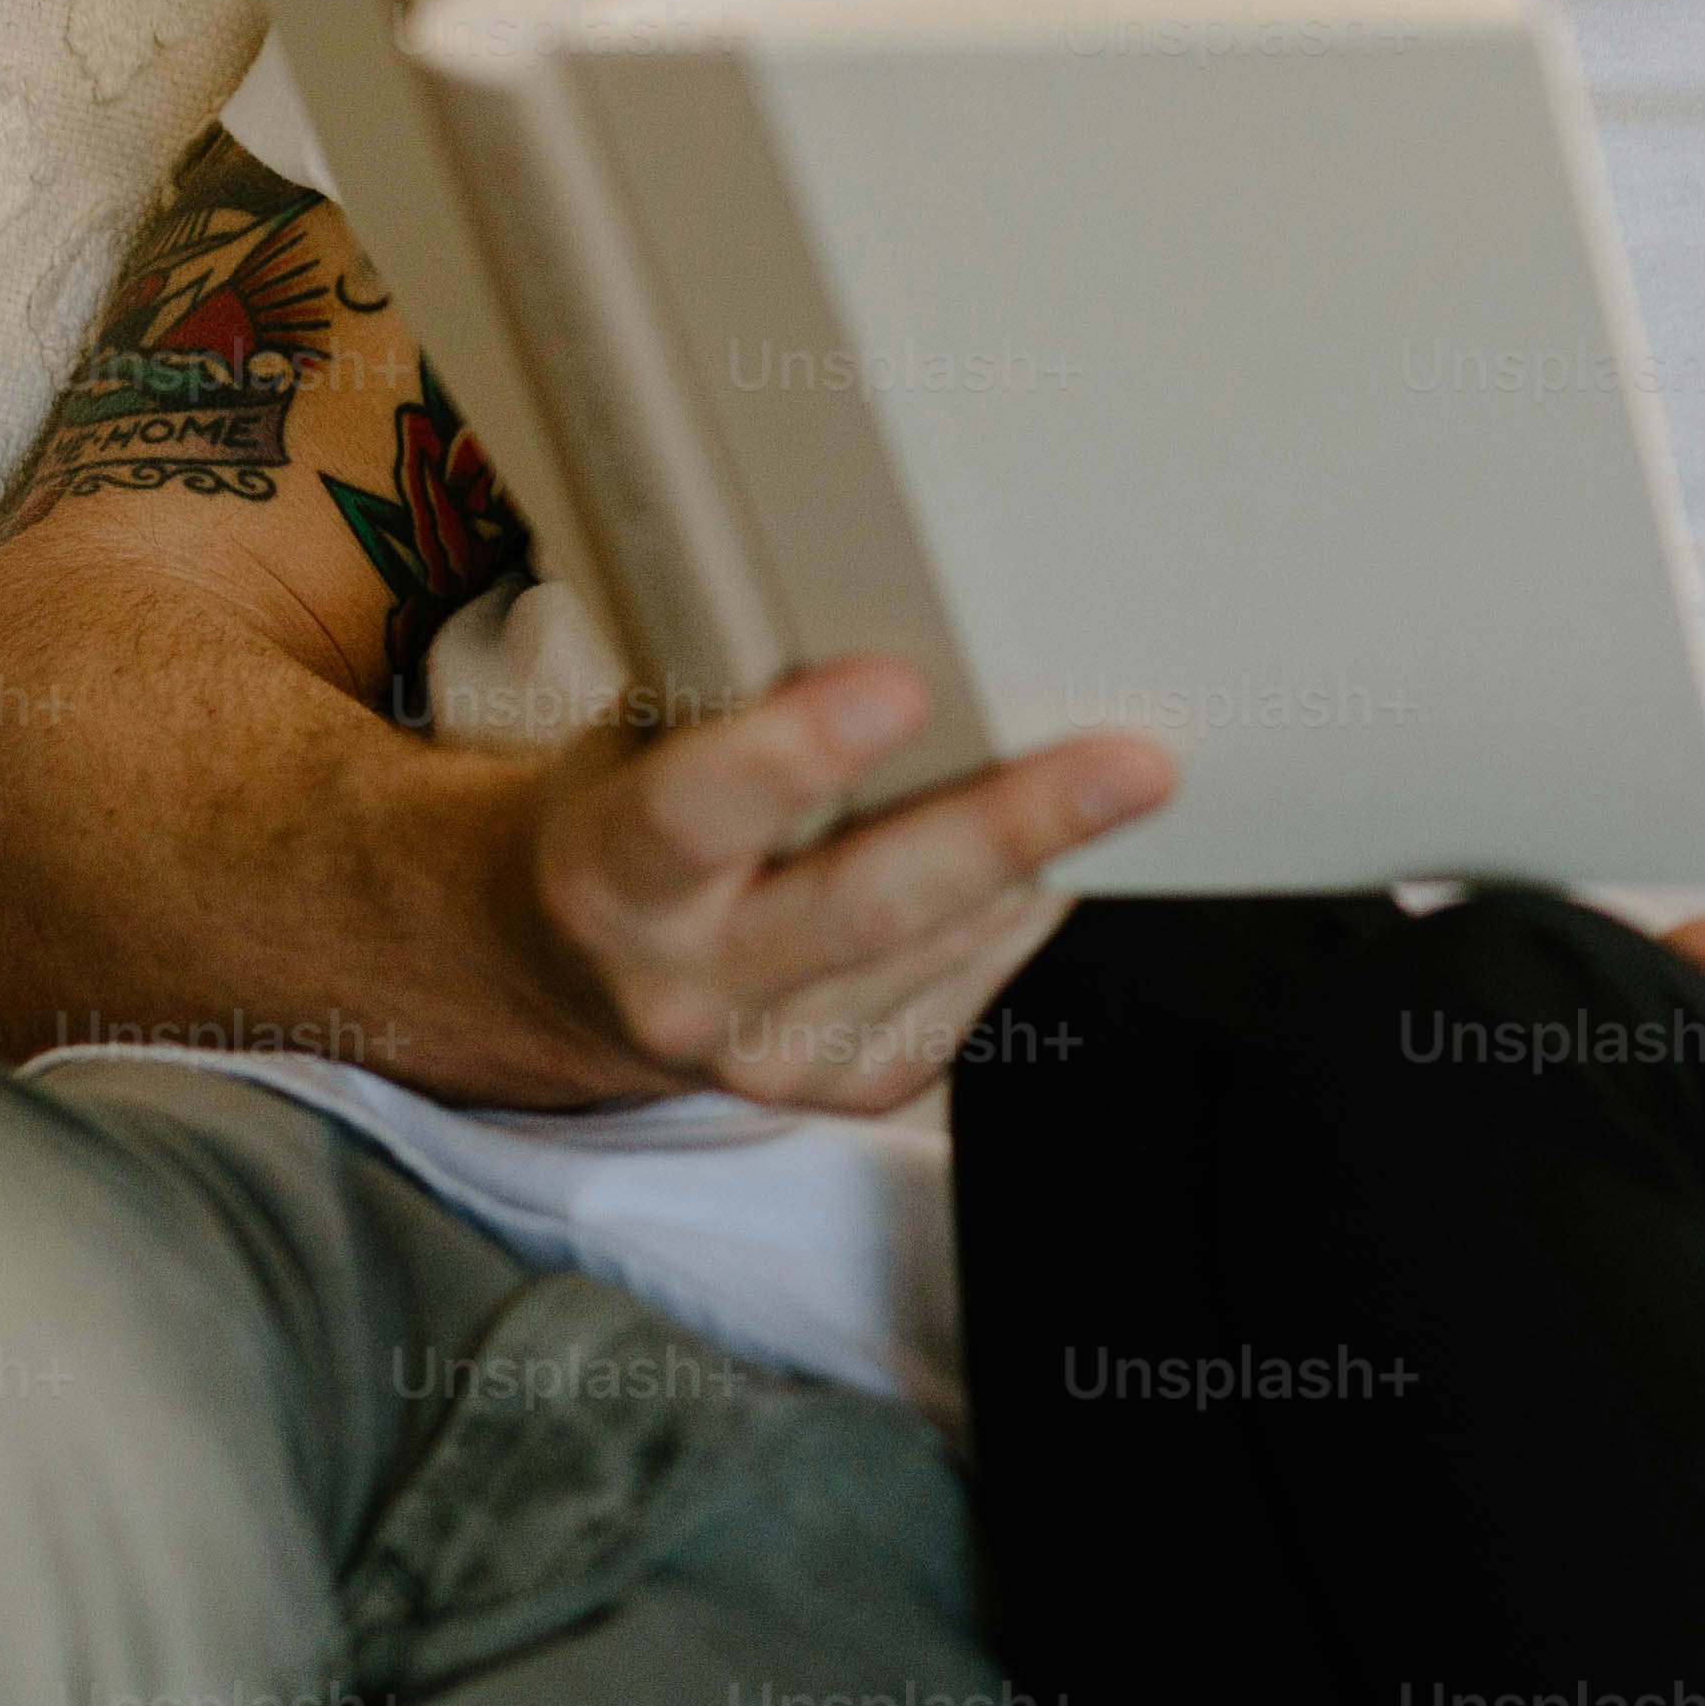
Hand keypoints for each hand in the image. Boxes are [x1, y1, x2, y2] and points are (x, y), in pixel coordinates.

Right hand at [508, 657, 1170, 1113]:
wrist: (575, 974)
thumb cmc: (628, 812)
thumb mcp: (637, 741)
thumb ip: (733, 698)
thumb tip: (896, 618)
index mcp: (610, 878)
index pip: (695, 813)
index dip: (794, 752)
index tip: (899, 685)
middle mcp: (686, 989)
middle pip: (863, 908)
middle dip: (1007, 829)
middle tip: (1129, 766)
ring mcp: (775, 1059)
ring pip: (943, 948)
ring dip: (1043, 861)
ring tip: (1121, 776)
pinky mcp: (854, 1087)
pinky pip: (973, 986)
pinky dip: (1023, 909)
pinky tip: (1050, 852)